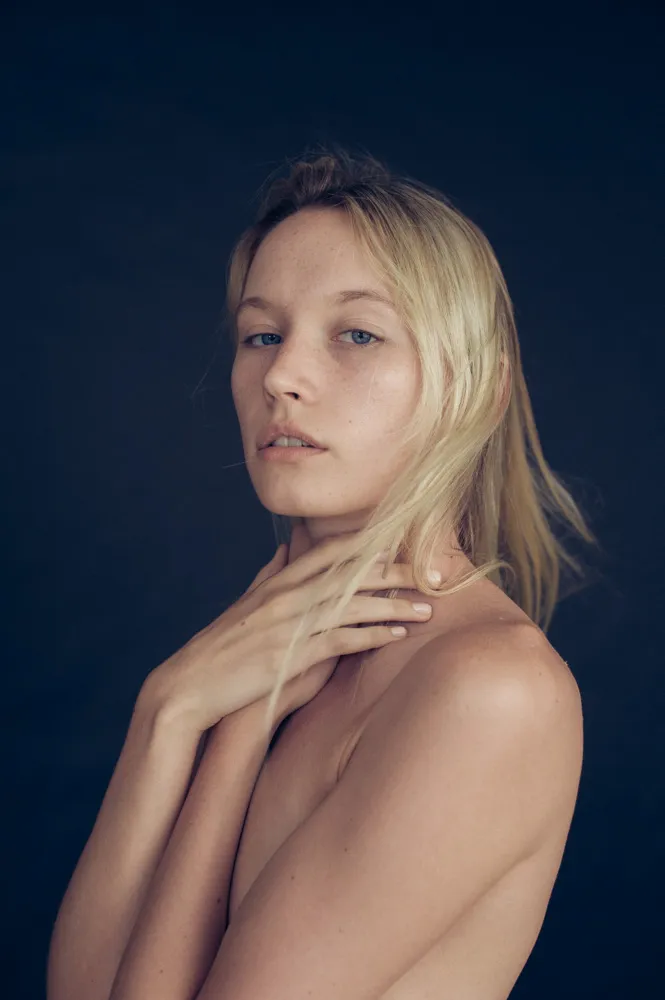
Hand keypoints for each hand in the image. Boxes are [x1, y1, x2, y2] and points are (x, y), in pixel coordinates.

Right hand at [145, 526, 440, 734]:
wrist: (190, 685)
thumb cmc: (223, 649)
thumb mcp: (247, 603)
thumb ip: (270, 575)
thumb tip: (286, 549)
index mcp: (279, 582)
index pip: (331, 552)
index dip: (370, 544)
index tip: (404, 541)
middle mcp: (288, 596)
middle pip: (352, 573)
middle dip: (396, 570)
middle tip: (433, 571)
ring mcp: (290, 624)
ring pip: (354, 604)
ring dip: (395, 604)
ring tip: (429, 606)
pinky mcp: (291, 654)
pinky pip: (342, 639)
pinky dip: (374, 634)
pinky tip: (399, 634)